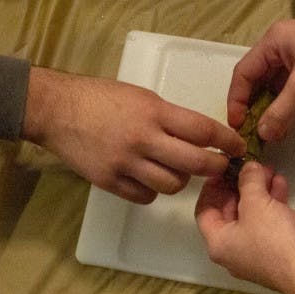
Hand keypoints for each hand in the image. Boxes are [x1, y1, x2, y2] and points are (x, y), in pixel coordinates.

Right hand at [22, 67, 245, 203]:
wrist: (56, 111)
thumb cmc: (100, 98)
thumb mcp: (142, 97)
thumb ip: (170, 117)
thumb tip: (199, 136)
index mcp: (153, 112)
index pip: (202, 130)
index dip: (226, 140)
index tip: (238, 146)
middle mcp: (142, 139)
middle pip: (195, 163)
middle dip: (214, 166)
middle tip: (219, 165)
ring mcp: (125, 164)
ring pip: (172, 185)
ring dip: (180, 179)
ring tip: (175, 168)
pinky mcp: (109, 182)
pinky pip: (145, 196)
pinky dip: (152, 189)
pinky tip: (148, 177)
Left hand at [195, 161, 294, 293]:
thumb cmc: (274, 239)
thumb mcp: (256, 203)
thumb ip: (248, 181)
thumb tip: (248, 167)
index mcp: (219, 243)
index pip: (204, 211)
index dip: (211, 187)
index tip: (222, 169)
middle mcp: (233, 250)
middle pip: (229, 211)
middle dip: (240, 186)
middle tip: (249, 166)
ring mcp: (256, 251)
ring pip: (251, 215)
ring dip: (259, 192)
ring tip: (268, 170)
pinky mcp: (277, 250)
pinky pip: (268, 222)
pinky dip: (272, 203)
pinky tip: (281, 184)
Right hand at [228, 17, 294, 141]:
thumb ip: (280, 111)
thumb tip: (262, 133)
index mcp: (273, 41)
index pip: (243, 73)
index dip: (237, 100)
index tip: (238, 126)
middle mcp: (282, 45)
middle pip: (259, 80)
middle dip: (258, 107)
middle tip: (257, 133)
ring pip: (277, 86)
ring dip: (277, 109)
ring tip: (280, 131)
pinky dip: (294, 104)